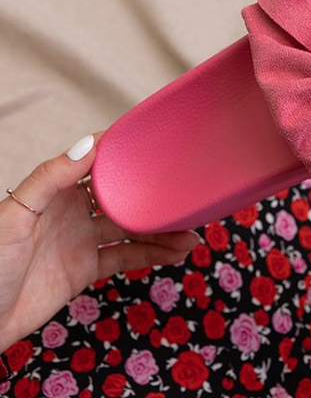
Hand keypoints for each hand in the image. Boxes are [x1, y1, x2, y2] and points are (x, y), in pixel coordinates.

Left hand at [0, 132, 199, 351]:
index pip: (97, 162)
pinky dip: (153, 255)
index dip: (124, 151)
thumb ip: (50, 178)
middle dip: (154, 195)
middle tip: (185, 192)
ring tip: (192, 231)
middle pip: (123, 197)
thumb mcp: (15, 215)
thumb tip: (89, 144)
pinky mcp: (85, 269)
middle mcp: (72, 211)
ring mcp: (81, 240)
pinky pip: (126, 258)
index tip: (155, 140)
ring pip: (131, 228)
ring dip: (161, 230)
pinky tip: (176, 253)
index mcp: (55, 190)